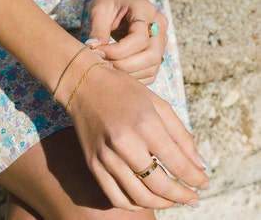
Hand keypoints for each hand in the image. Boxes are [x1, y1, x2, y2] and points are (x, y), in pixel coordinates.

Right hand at [69, 65, 208, 209]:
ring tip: (174, 201)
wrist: (85, 86)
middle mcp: (125, 144)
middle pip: (160, 185)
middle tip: (194, 199)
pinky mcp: (93, 164)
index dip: (195, 178)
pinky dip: (135, 204)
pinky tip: (147, 198)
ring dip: (162, 204)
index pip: (178, 164)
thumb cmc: (125, 91)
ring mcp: (106, 156)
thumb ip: (181, 136)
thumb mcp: (159, 105)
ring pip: (139, 196)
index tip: (204, 183)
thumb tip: (201, 165)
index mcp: (146, 124)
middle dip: (183, 197)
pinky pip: (115, 196)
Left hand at [86, 0, 167, 84]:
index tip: (98, 51)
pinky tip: (117, 73)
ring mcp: (162, 43)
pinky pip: (150, 74)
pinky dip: (134, 78)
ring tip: (107, 68)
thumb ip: (98, 29)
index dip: (118, 50)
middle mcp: (160, 28)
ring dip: (128, 74)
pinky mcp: (157, 54)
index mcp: (146, 11)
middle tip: (102, 63)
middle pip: (151, 56)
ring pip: (152, 67)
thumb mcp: (100, 8)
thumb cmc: (111, 1)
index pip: (139, 38)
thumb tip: (92, 49)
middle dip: (124, 65)